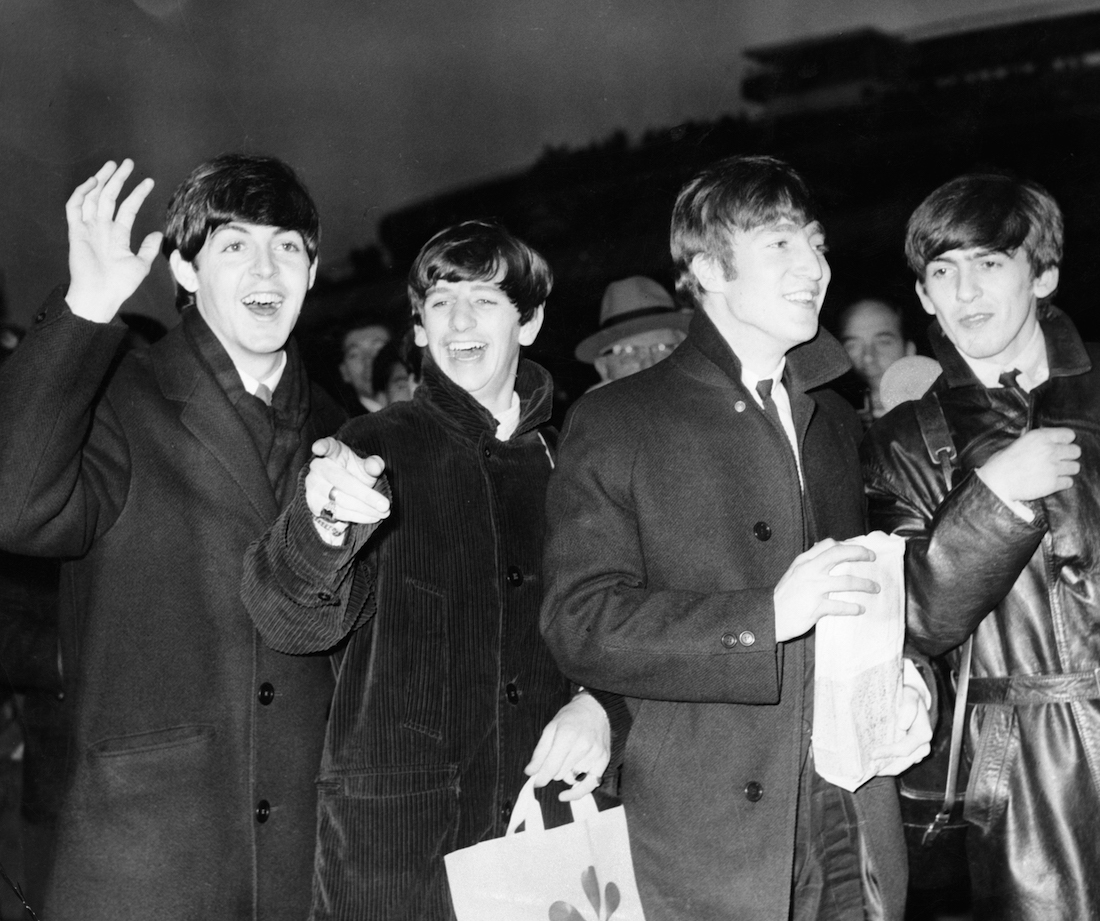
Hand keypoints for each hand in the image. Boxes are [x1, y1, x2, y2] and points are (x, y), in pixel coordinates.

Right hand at [64, 159, 162, 321]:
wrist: (101, 295)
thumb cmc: (119, 285)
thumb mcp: (140, 265)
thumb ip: (148, 248)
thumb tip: (158, 233)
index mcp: (118, 234)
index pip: (128, 208)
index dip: (138, 194)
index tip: (149, 181)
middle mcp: (102, 228)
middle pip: (109, 197)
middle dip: (118, 179)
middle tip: (127, 162)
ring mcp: (88, 228)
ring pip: (93, 197)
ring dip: (102, 180)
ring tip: (113, 166)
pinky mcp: (76, 231)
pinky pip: (74, 207)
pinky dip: (81, 193)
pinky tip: (93, 182)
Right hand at [305, 438, 390, 524]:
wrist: (341, 491)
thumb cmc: (354, 474)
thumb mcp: (365, 466)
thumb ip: (373, 465)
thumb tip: (376, 466)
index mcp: (333, 452)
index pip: (327, 446)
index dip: (322, 446)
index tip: (318, 448)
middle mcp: (319, 468)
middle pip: (343, 482)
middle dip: (366, 496)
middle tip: (386, 506)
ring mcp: (314, 487)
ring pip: (341, 501)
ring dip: (365, 510)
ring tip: (383, 513)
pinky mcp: (314, 505)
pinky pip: (338, 514)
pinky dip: (357, 517)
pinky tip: (372, 517)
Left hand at [525, 692, 610, 801]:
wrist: (595, 709)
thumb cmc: (571, 717)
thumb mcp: (550, 728)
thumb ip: (540, 752)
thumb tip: (530, 772)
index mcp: (567, 735)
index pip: (551, 766)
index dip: (541, 777)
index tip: (536, 783)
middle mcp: (583, 746)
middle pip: (560, 774)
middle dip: (552, 771)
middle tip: (554, 760)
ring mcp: (595, 754)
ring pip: (572, 779)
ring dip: (565, 775)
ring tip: (567, 760)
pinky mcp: (604, 760)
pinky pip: (590, 784)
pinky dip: (578, 791)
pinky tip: (567, 794)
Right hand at [773, 538, 879, 641]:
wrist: (770, 616)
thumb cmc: (785, 596)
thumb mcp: (795, 573)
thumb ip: (811, 565)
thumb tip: (832, 557)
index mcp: (804, 561)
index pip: (828, 545)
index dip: (847, 545)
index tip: (859, 549)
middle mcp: (809, 571)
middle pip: (839, 554)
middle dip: (860, 553)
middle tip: (873, 558)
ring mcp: (813, 588)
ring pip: (846, 581)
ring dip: (865, 584)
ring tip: (875, 588)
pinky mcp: (816, 607)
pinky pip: (840, 606)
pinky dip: (853, 607)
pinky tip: (861, 609)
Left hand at [875, 659, 933, 774]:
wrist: (913, 699)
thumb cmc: (910, 697)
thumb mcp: (910, 695)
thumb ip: (909, 707)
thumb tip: (902, 725)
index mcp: (923, 734)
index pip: (904, 749)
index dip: (889, 753)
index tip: (873, 753)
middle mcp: (922, 746)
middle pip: (903, 763)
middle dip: (886, 767)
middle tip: (869, 769)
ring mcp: (917, 751)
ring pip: (902, 765)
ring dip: (887, 768)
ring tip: (870, 769)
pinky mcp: (911, 753)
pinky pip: (900, 762)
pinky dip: (889, 764)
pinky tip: (876, 763)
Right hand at [978, 427, 1079, 501]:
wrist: (997, 483)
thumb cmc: (1001, 463)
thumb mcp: (1012, 445)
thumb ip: (1025, 438)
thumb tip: (1026, 431)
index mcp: (1040, 437)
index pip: (1069, 434)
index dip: (1065, 441)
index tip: (1059, 446)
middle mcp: (1050, 450)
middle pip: (1076, 451)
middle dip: (1068, 456)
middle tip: (1058, 460)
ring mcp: (1053, 467)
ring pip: (1075, 467)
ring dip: (1067, 470)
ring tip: (1056, 472)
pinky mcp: (1053, 483)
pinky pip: (1069, 482)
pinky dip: (1062, 483)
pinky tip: (1052, 482)